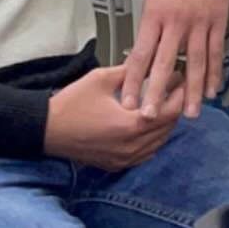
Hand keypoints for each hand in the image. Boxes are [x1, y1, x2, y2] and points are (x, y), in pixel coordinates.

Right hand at [45, 65, 184, 170]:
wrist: (47, 130)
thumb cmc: (71, 104)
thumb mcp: (101, 78)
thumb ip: (129, 71)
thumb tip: (148, 63)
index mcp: (129, 125)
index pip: (169, 112)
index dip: (179, 95)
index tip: (180, 80)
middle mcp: (130, 146)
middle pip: (167, 128)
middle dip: (174, 107)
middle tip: (175, 89)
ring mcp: (124, 158)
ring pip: (158, 142)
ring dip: (164, 124)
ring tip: (163, 104)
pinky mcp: (116, 164)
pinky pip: (145, 154)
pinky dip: (153, 139)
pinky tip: (149, 125)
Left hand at [120, 0, 228, 120]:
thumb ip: (150, 25)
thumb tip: (145, 54)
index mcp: (155, 15)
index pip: (140, 55)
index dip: (133, 80)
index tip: (129, 100)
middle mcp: (176, 22)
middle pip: (165, 64)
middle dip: (158, 93)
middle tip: (152, 116)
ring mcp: (199, 23)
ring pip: (195, 64)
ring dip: (193, 92)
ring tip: (191, 113)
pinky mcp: (217, 21)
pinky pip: (216, 52)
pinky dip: (215, 73)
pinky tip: (213, 89)